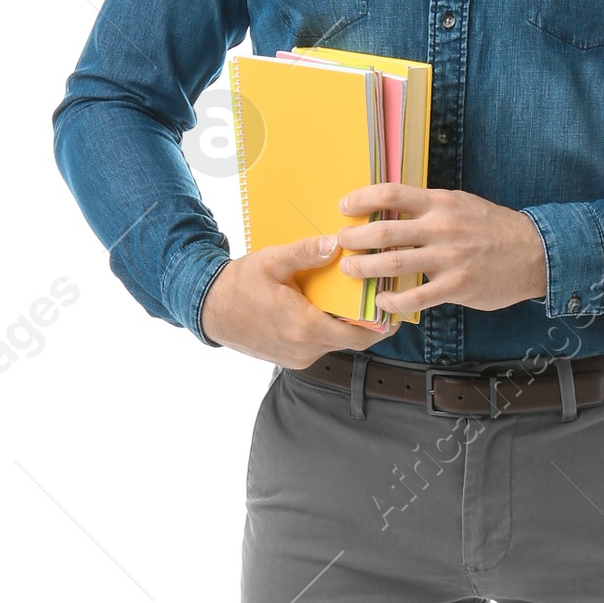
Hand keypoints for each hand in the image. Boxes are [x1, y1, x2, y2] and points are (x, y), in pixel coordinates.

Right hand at [199, 236, 395, 366]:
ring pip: (335, 344)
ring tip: (354, 302)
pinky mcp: (290, 359)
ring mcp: (297, 357)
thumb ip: (305, 253)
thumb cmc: (238, 286)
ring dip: (345, 327)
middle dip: (367, 324)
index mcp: (304, 327)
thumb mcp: (272, 261)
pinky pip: (319, 346)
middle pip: (351, 341)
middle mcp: (304, 349)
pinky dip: (327, 331)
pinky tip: (326, 310)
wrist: (208, 310)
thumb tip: (336, 243)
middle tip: (381, 302)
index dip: (382, 326)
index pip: (358, 335)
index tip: (396, 312)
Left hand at [335, 185, 548, 314]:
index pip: (391, 193)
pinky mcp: (456, 285)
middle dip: (353, 238)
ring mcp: (448, 258)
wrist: (533, 252)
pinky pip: (415, 296)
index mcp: (440, 203)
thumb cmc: (492, 228)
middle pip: (383, 230)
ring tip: (350, 271)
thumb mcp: (460, 204)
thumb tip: (391, 209)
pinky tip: (381, 301)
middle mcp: (441, 227)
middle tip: (340, 243)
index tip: (344, 207)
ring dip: (364, 268)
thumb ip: (428, 207)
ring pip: (392, 263)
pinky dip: (392, 301)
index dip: (361, 198)